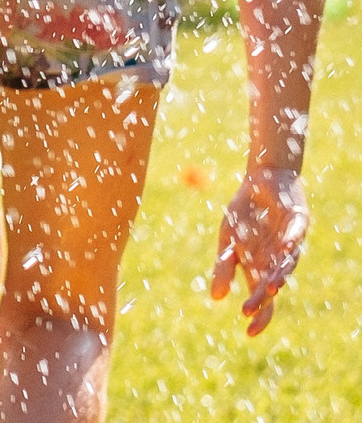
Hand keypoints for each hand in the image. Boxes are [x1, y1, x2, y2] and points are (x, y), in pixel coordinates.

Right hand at [210, 165, 306, 334]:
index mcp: (260, 265)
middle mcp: (277, 258)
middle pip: (273, 283)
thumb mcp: (228, 239)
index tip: (250, 333)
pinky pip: (296, 233)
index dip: (259, 314)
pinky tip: (282, 247)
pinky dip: (290, 240)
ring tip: (270, 286)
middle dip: (261, 297)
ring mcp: (289, 240)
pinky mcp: (298, 220)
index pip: (263, 296)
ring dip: (279, 274)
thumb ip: (223, 267)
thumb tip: (216, 298)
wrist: (262, 181)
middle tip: (249, 311)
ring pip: (287, 263)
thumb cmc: (245, 214)